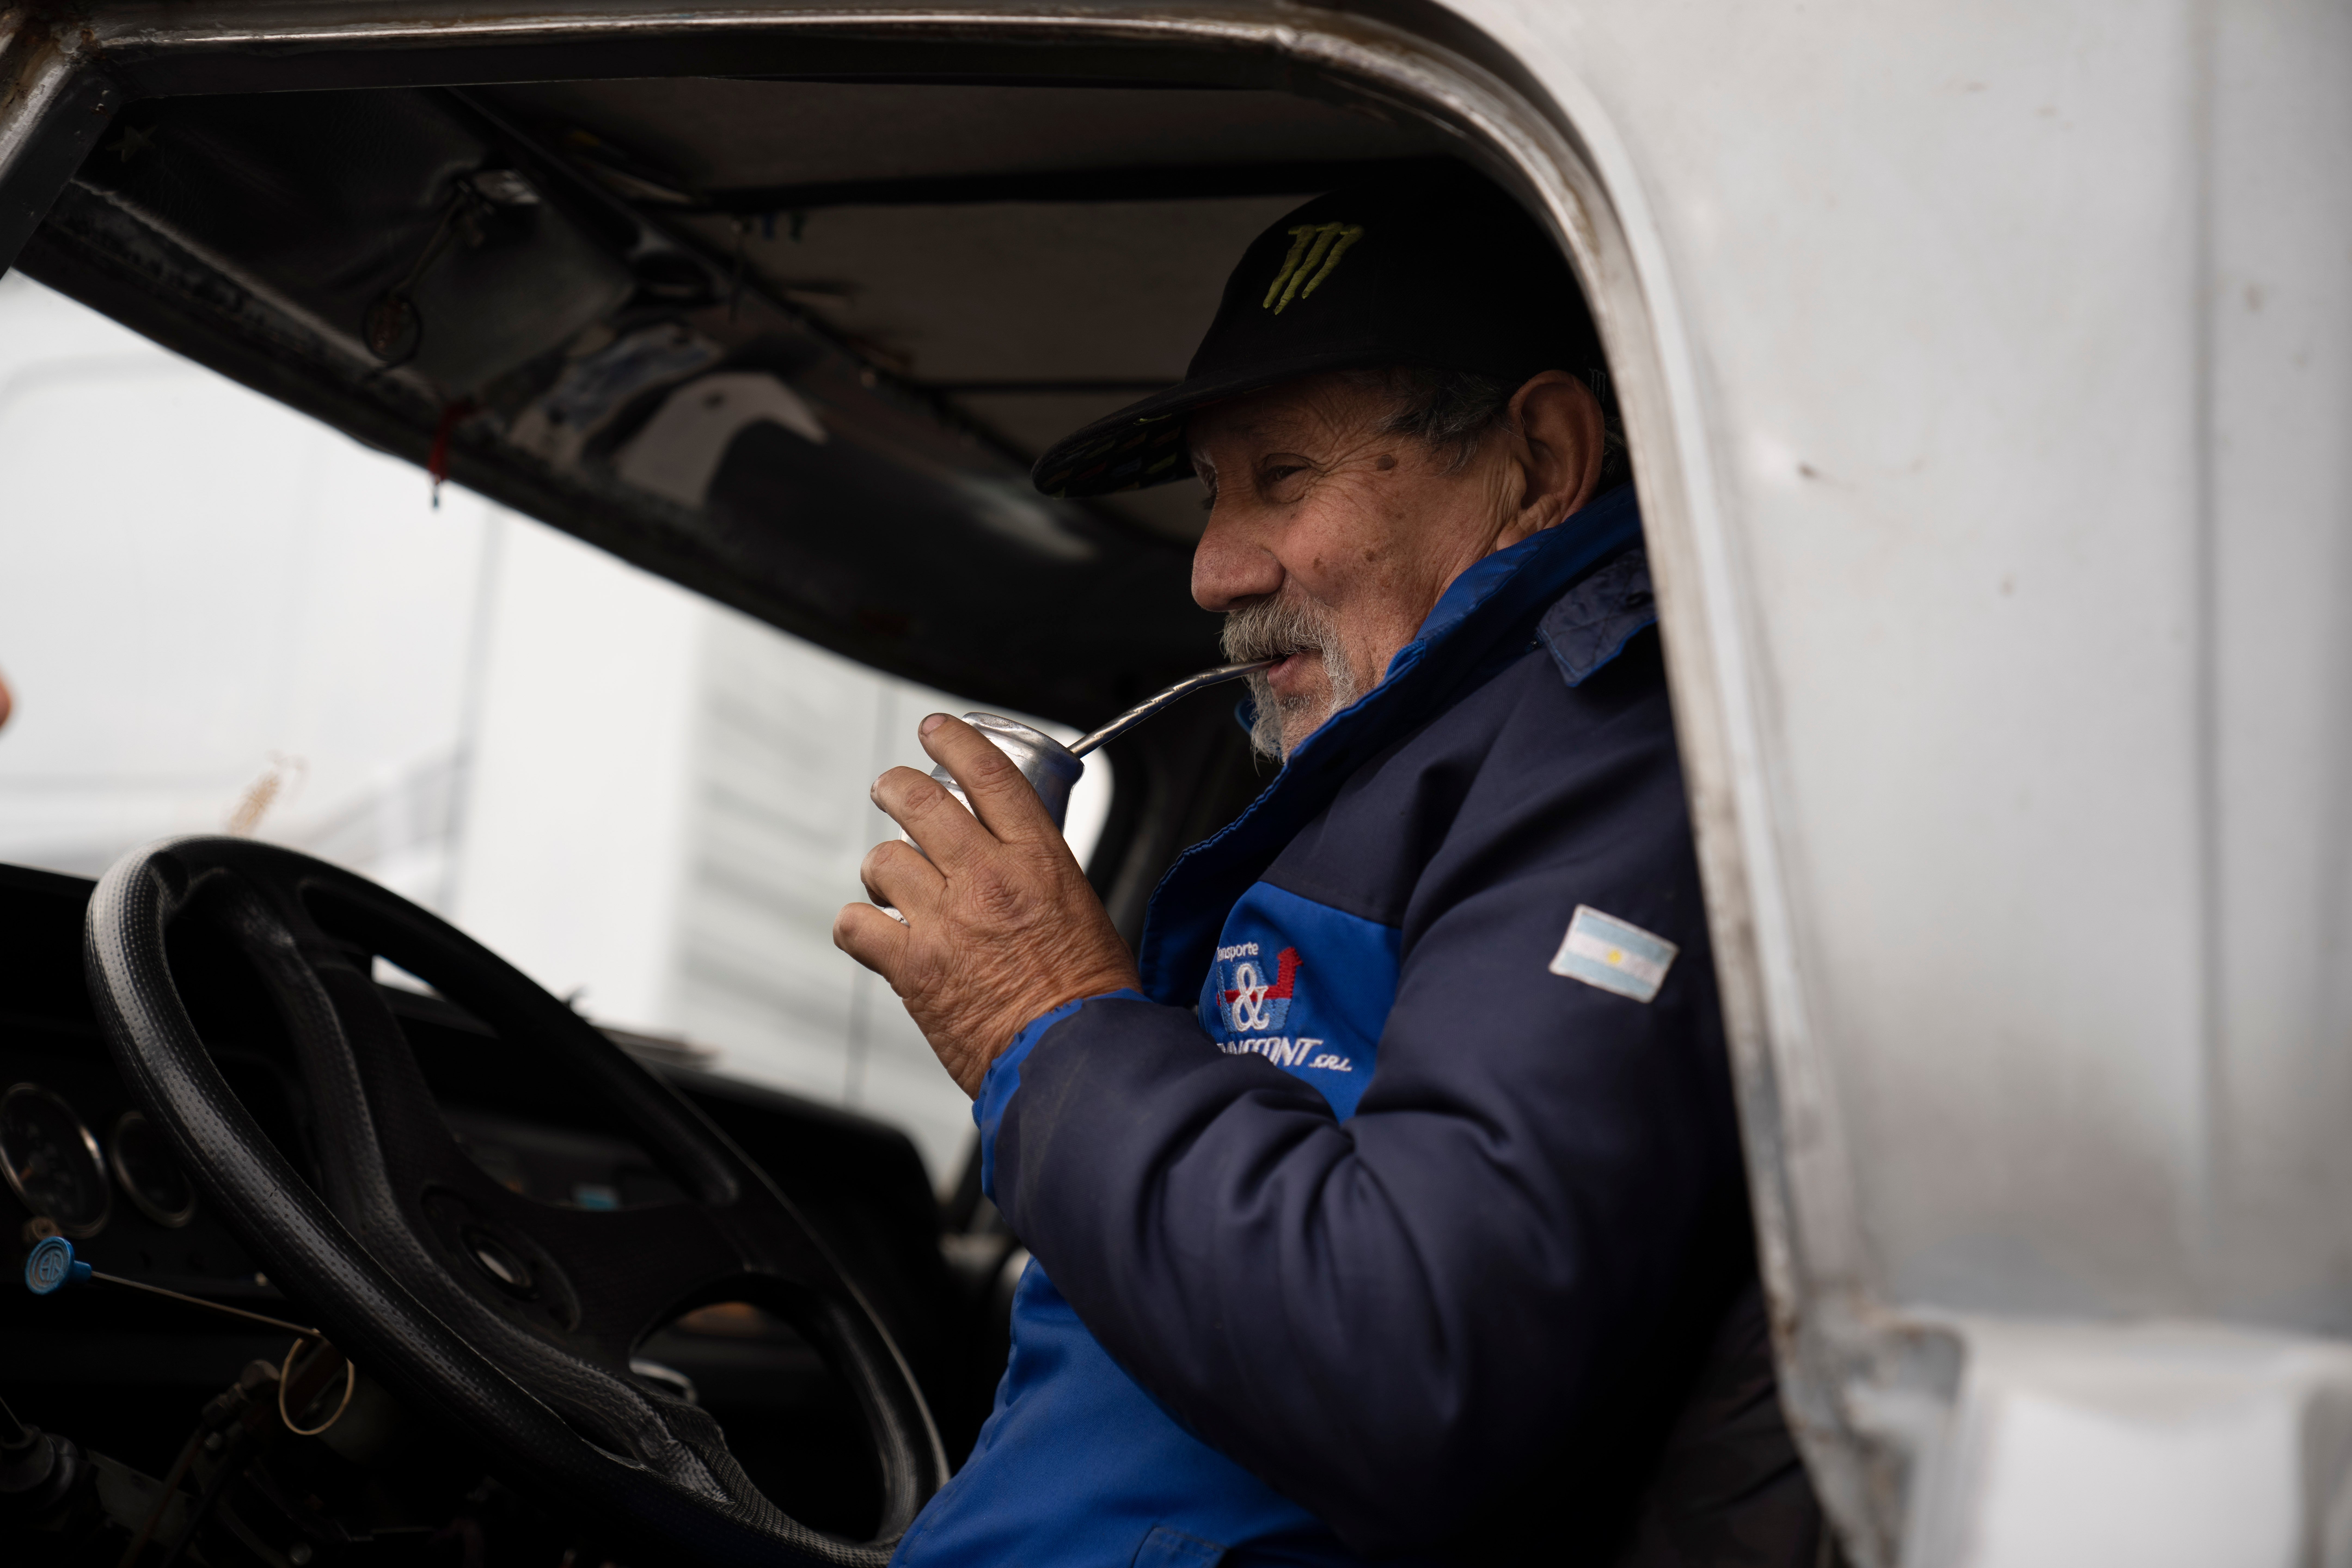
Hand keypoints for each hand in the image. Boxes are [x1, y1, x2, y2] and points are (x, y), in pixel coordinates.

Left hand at [834, 715, 1139, 1096]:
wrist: (1073, 1060)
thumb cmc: (1088, 997)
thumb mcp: (1085, 912)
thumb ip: (1039, 878)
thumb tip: (1012, 867)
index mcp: (1039, 862)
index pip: (990, 776)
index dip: (956, 742)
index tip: (936, 731)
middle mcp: (989, 880)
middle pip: (921, 802)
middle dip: (894, 786)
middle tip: (888, 788)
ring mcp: (945, 921)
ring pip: (884, 860)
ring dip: (882, 868)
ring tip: (891, 885)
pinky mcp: (911, 966)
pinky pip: (855, 925)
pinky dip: (857, 926)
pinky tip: (872, 933)